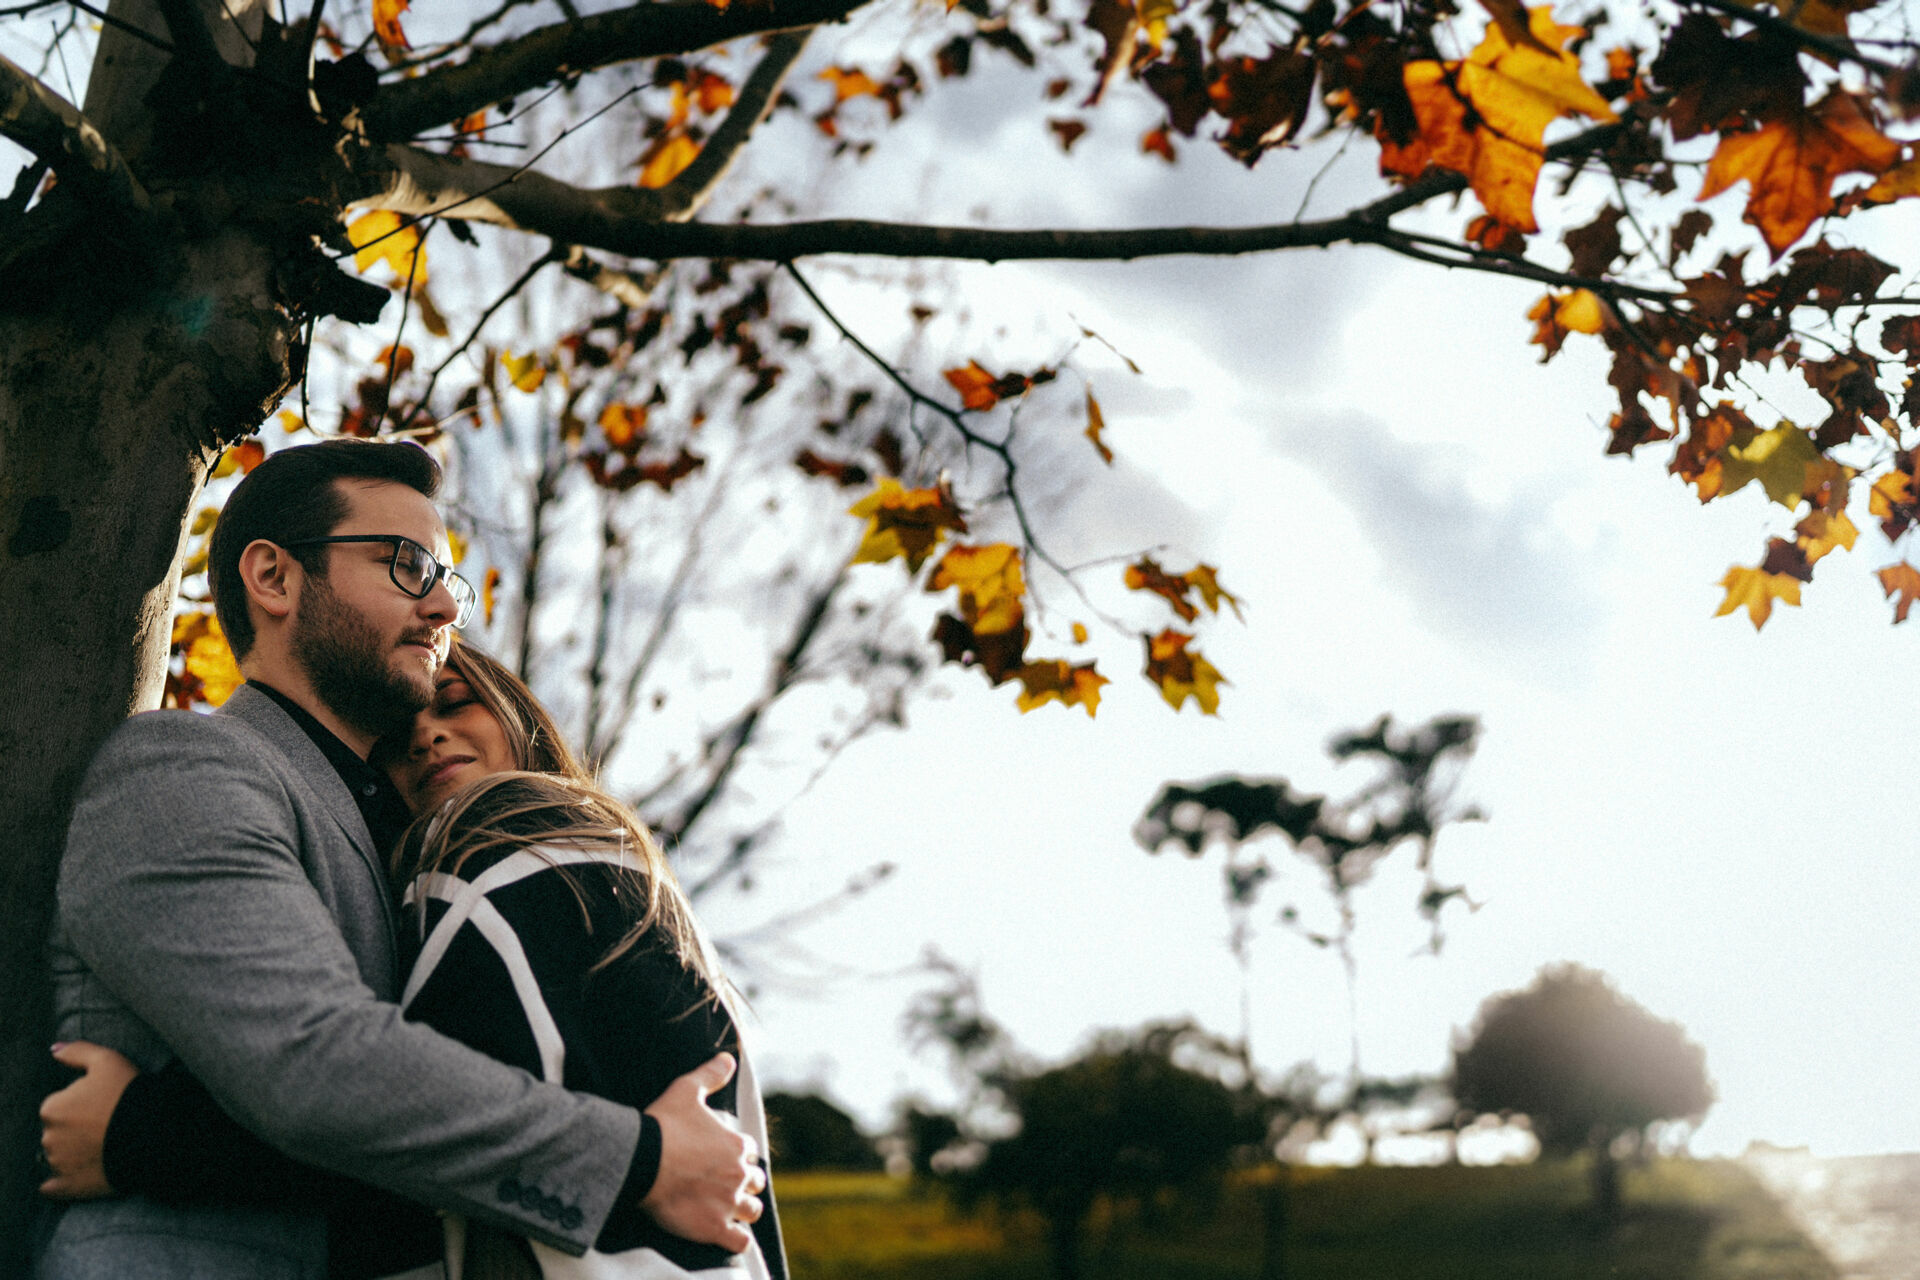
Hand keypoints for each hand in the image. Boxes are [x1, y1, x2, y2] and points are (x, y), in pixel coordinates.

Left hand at [39, 1041, 138, 1199]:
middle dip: (74, 1128)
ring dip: (71, 1152)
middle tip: (104, 1124)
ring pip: (57, 1156)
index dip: (80, 1102)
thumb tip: (53, 1049)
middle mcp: (48, 1138)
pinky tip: (75, 1174)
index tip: (101, 1104)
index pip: (59, 1104)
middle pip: (57, 1131)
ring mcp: (58, 1165)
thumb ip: (76, 1051)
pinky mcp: (69, 1187)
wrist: (153, 1136)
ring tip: (101, 1146)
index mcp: (52, 1108)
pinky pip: (52, 1187)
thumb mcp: (107, 1060)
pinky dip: (58, 1183)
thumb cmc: (130, 1095)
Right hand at [640, 1052, 763, 1251]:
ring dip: (743, 1209)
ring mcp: (729, 1203)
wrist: (640, 1161)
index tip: (721, 1158)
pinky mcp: (714, 1228)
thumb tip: (729, 1058)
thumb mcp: (687, 1090)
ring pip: (751, 1211)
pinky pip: (740, 1241)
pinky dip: (736, 1238)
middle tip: (723, 1184)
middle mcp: (739, 1175)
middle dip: (743, 1182)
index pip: (749, 1153)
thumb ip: (710, 1074)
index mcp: (738, 1145)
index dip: (737, 1155)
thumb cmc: (663, 1125)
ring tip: (727, 1208)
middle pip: (754, 1182)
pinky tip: (727, 1234)